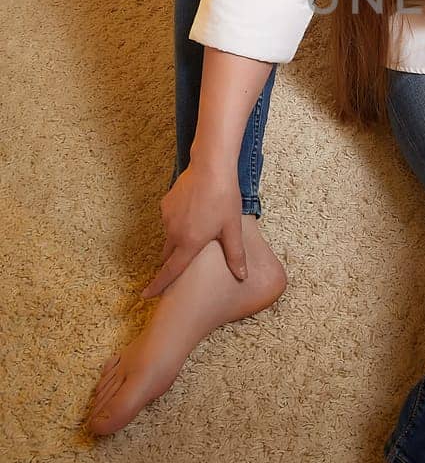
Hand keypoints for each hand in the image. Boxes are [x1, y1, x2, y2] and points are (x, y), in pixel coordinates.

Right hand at [141, 161, 246, 298]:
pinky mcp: (165, 204)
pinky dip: (179, 222)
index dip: (159, 285)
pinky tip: (194, 212)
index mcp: (190, 242)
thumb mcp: (232, 228)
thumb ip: (235, 255)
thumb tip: (241, 276)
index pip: (171, 271)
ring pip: (170, 236)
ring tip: (199, 230)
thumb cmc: (224, 197)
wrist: (211, 167)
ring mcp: (167, 217)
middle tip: (183, 263)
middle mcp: (174, 232)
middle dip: (172, 262)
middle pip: (169, 255)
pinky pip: (170, 220)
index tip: (146, 295)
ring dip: (179, 239)